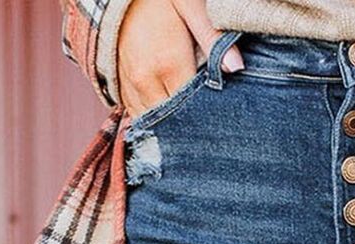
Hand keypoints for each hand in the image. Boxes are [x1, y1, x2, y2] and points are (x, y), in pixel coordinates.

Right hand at [117, 0, 242, 115]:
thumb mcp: (190, 8)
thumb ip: (212, 39)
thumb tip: (236, 67)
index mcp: (168, 64)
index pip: (193, 109)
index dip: (208, 114)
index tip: (220, 114)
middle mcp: (145, 80)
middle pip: (173, 121)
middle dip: (190, 122)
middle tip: (207, 119)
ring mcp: (129, 84)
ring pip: (154, 122)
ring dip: (170, 123)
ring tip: (186, 113)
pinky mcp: (118, 84)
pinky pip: (137, 112)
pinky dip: (152, 114)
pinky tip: (166, 106)